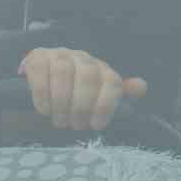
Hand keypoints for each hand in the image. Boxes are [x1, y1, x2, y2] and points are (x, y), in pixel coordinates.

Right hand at [19, 47, 147, 130]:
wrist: (46, 74)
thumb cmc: (76, 90)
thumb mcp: (99, 93)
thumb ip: (120, 92)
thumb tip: (141, 87)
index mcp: (102, 68)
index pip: (111, 81)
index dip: (106, 105)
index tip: (97, 126)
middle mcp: (83, 57)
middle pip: (88, 76)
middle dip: (82, 105)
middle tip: (76, 126)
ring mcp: (60, 55)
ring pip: (64, 72)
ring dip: (62, 101)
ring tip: (60, 121)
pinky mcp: (38, 57)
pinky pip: (41, 72)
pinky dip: (43, 94)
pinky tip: (45, 110)